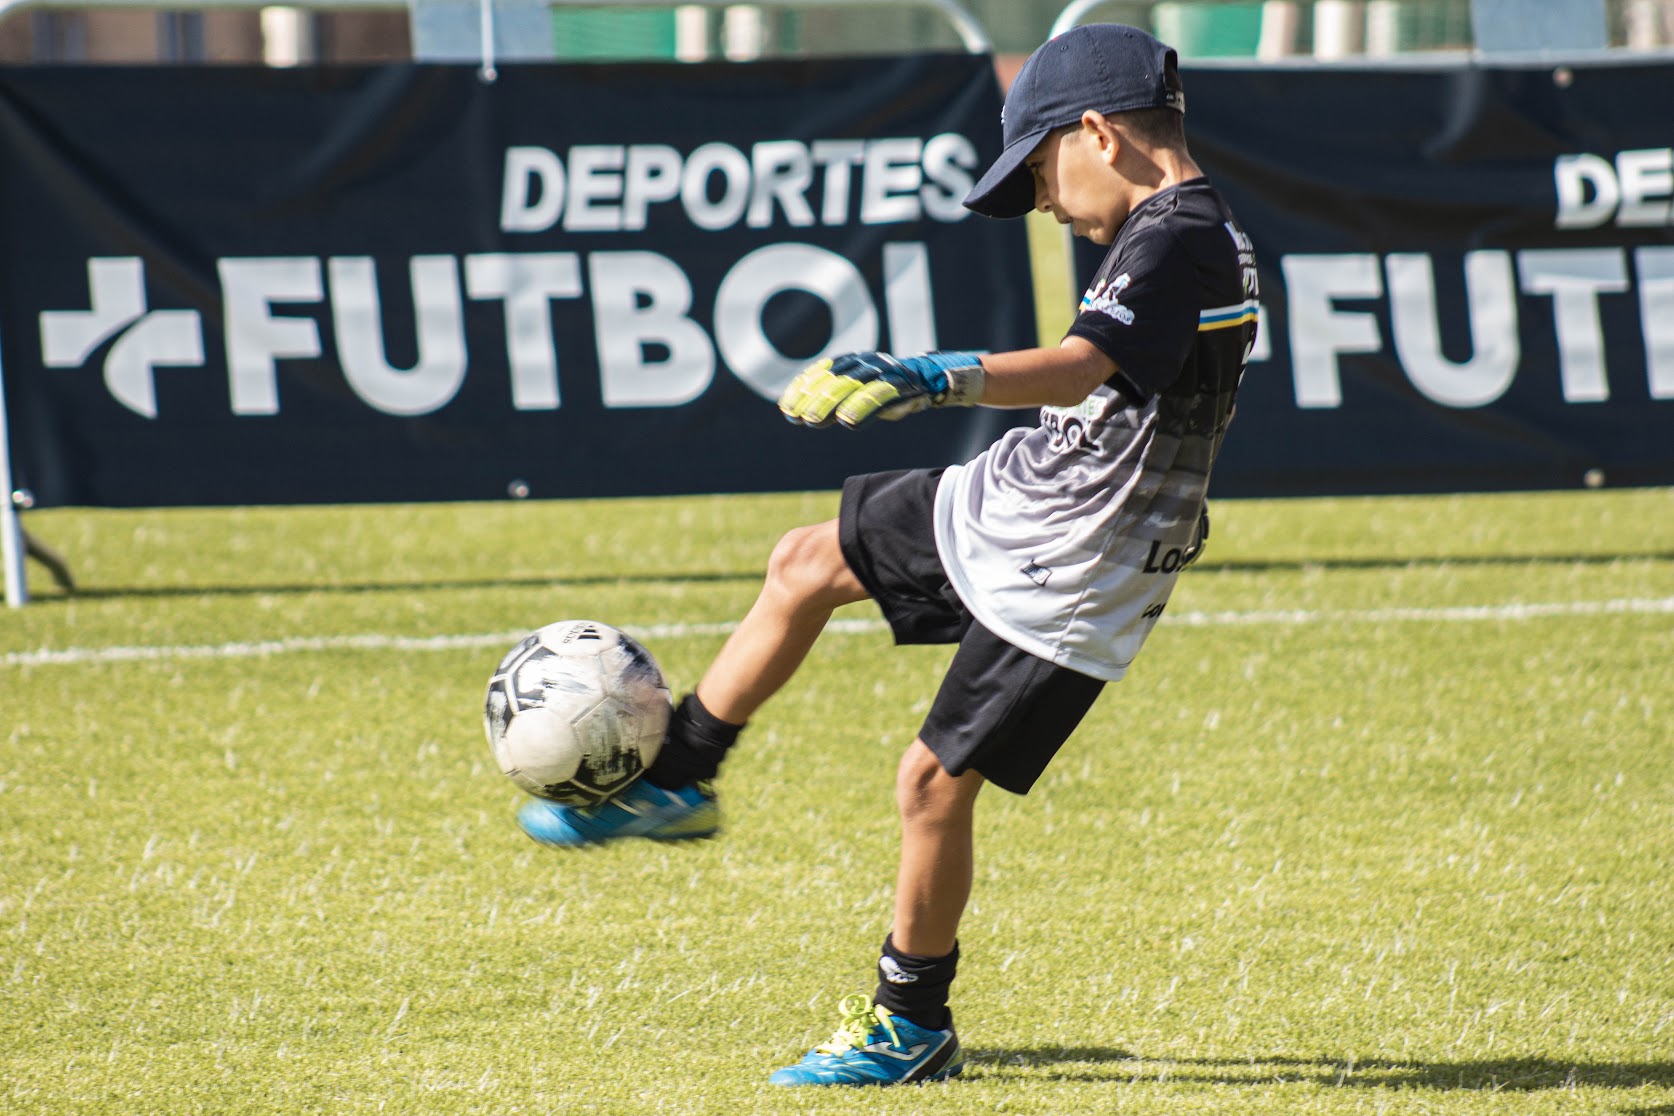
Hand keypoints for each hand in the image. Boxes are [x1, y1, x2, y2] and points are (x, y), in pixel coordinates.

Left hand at [778, 351, 984, 428]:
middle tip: (796, 416)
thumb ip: (833, 403)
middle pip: (832, 379)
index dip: (802, 390)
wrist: (932, 380)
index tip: (786, 408)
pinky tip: (847, 421)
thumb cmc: (889, 390)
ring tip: (812, 420)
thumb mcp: (858, 395)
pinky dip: (861, 408)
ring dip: (830, 403)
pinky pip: (878, 395)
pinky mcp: (900, 384)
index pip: (820, 373)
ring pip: (851, 385)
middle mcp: (865, 362)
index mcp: (851, 362)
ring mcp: (883, 371)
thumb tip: (799, 416)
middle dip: (812, 398)